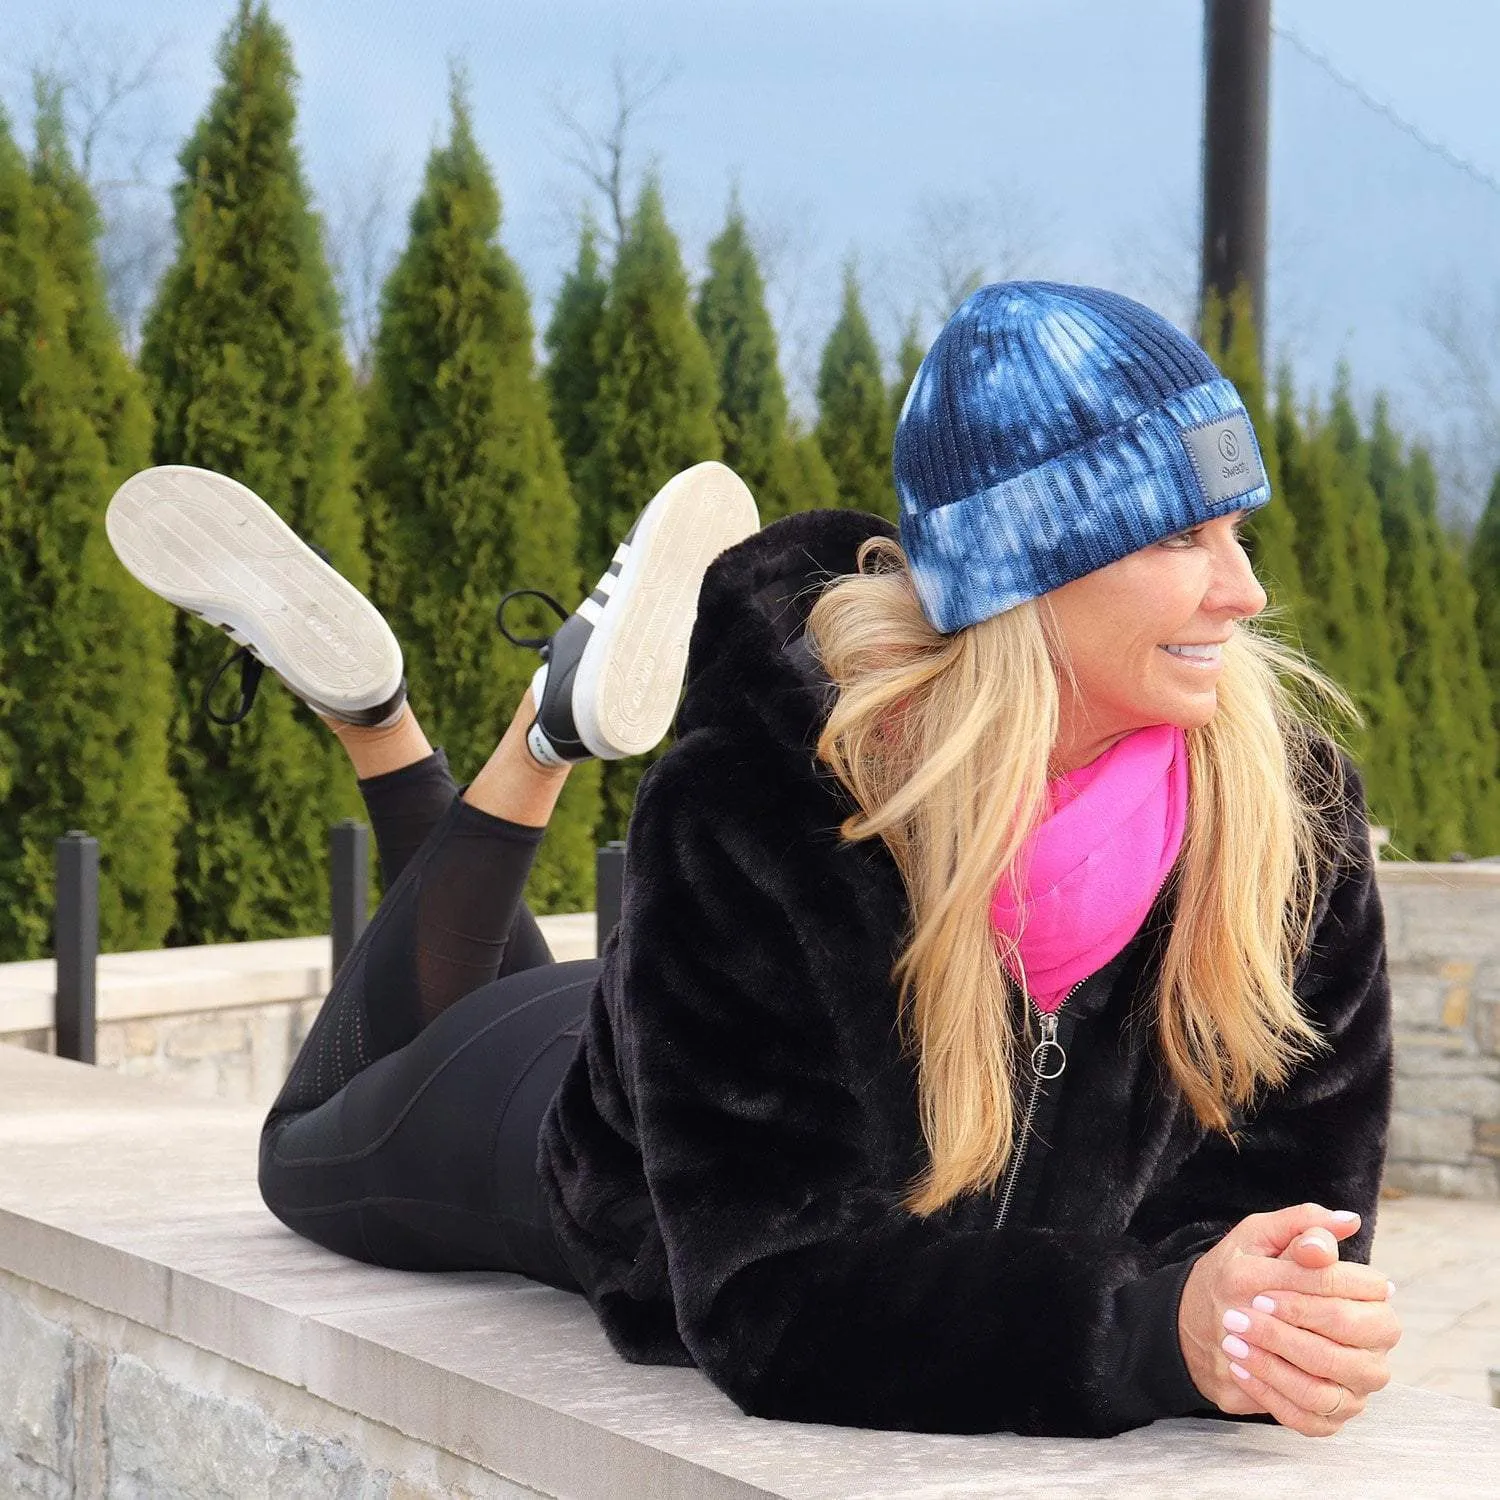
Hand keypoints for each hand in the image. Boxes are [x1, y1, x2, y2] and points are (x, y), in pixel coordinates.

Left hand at [1178, 1204, 1397, 1434]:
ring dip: (1274, 1363)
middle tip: (1242, 1317)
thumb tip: (1346, 1220)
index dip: (1310, 1291)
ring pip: (1329, 1383)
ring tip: (1235, 1344)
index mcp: (1366, 1295)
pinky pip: (1310, 1417)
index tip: (1261, 1293)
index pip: (1363, 1290)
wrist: (1210, 1324)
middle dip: (1290, 1328)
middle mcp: (1372, 1343)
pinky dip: (1269, 1394)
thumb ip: (1300, 1228)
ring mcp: (1356, 1384)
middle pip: (1350, 1336)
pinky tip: (1242, 1370)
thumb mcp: (1260, 1239)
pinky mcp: (1332, 1416)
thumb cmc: (1242, 1275)